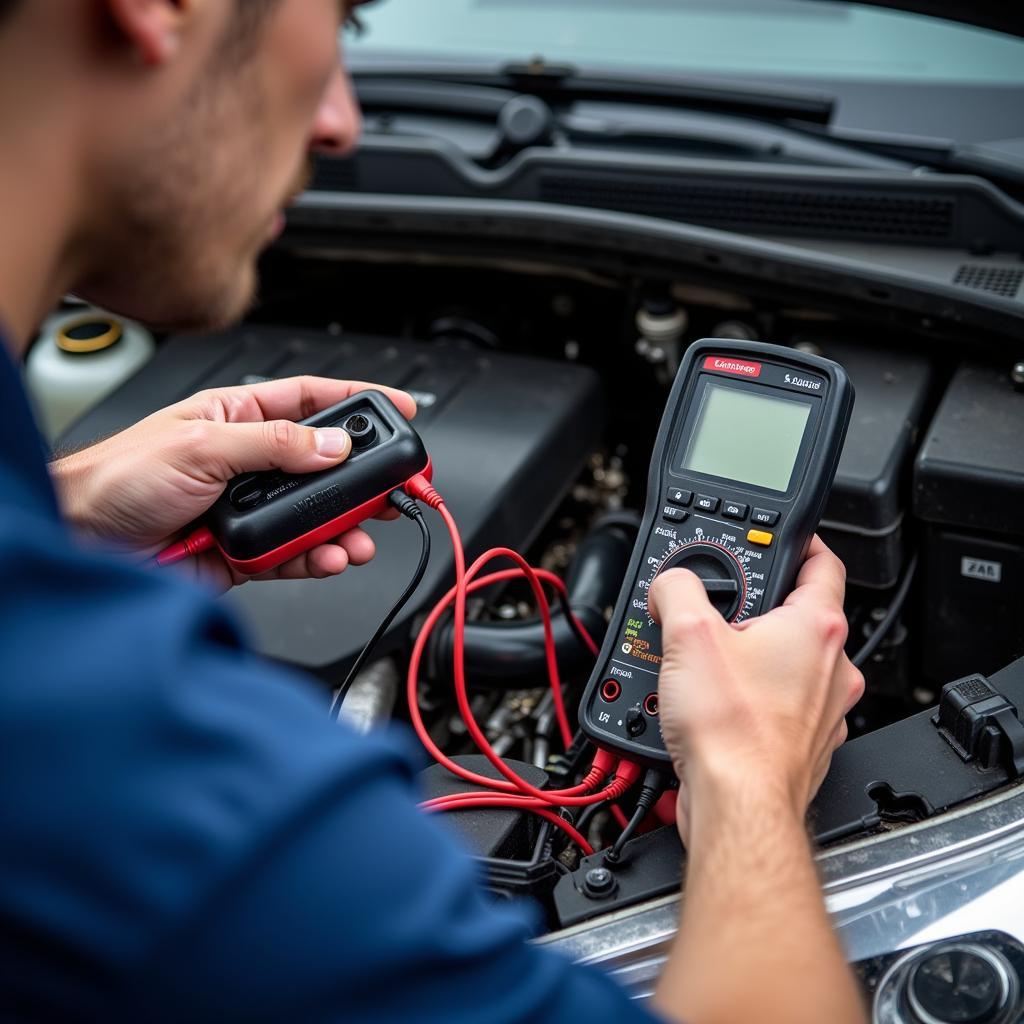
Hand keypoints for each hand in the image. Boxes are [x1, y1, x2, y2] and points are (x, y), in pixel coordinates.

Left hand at [51, 376, 416, 592]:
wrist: (82, 543)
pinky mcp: (248, 552)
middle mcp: (251, 461)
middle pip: (326, 464)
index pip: (312, 400)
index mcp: (238, 416)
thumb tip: (331, 446)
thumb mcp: (200, 444)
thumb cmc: (116, 478)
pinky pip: (297, 554)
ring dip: (346, 527)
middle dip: (365, 479)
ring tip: (360, 537)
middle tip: (398, 488)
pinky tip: (329, 557)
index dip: (359, 401)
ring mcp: (251, 508)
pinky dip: (319, 559)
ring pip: (318, 515)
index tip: (399, 409)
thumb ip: (273, 444)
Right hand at [648, 536, 863, 839]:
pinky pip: (779, 706)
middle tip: (718, 610)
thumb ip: (677, 589)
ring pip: (788, 664)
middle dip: (756, 609)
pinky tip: (715, 706)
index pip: (822, 561)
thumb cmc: (731, 730)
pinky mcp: (804, 745)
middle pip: (798, 615)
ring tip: (707, 665)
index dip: (800, 541)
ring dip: (751, 658)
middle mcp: (831, 668)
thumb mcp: (687, 634)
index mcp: (816, 627)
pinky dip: (750, 700)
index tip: (783, 537)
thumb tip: (671, 582)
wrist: (738, 807)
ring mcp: (824, 710)